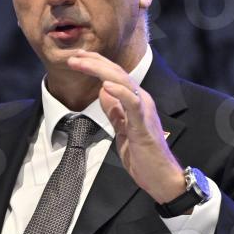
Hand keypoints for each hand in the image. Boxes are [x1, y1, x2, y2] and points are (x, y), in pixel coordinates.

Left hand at [66, 50, 184, 202]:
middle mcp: (141, 100)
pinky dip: (120, 92)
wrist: (160, 176)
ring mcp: (144, 111)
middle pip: (117, 73)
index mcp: (135, 101)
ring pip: (123, 82)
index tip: (78, 57)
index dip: (97, 64)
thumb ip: (114, 110)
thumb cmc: (143, 155)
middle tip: (74, 56)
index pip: (115, 76)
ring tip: (83, 63)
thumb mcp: (122, 128)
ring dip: (101, 71)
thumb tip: (103, 92)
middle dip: (94, 62)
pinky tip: (106, 85)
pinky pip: (132, 103)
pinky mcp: (143, 124)